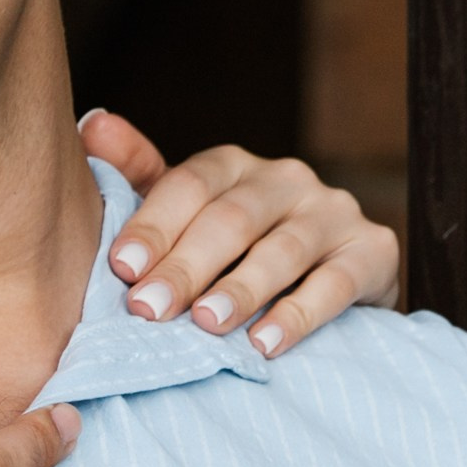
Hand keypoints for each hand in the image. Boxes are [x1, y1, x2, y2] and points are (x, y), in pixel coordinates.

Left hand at [81, 110, 401, 356]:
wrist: (328, 280)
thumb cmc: (232, 250)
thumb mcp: (183, 215)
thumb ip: (137, 175)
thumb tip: (92, 122)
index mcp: (232, 166)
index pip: (189, 185)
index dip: (153, 225)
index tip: (121, 268)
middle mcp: (285, 179)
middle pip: (230, 219)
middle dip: (186, 267)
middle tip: (149, 310)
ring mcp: (334, 212)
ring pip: (282, 251)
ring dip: (240, 290)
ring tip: (207, 325)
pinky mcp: (374, 250)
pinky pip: (336, 283)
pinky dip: (298, 315)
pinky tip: (265, 344)